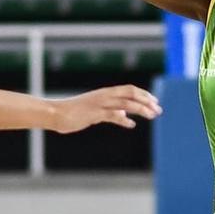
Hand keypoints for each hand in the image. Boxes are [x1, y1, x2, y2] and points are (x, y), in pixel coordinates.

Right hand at [48, 84, 162, 133]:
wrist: (56, 114)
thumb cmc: (75, 113)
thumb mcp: (96, 111)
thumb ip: (111, 112)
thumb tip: (124, 115)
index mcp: (105, 93)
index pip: (129, 89)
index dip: (143, 94)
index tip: (154, 101)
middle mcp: (104, 96)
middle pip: (131, 94)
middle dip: (147, 101)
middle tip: (158, 109)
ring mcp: (99, 104)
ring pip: (125, 103)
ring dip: (141, 108)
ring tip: (153, 115)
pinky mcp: (94, 114)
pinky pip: (112, 115)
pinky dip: (123, 119)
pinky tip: (131, 124)